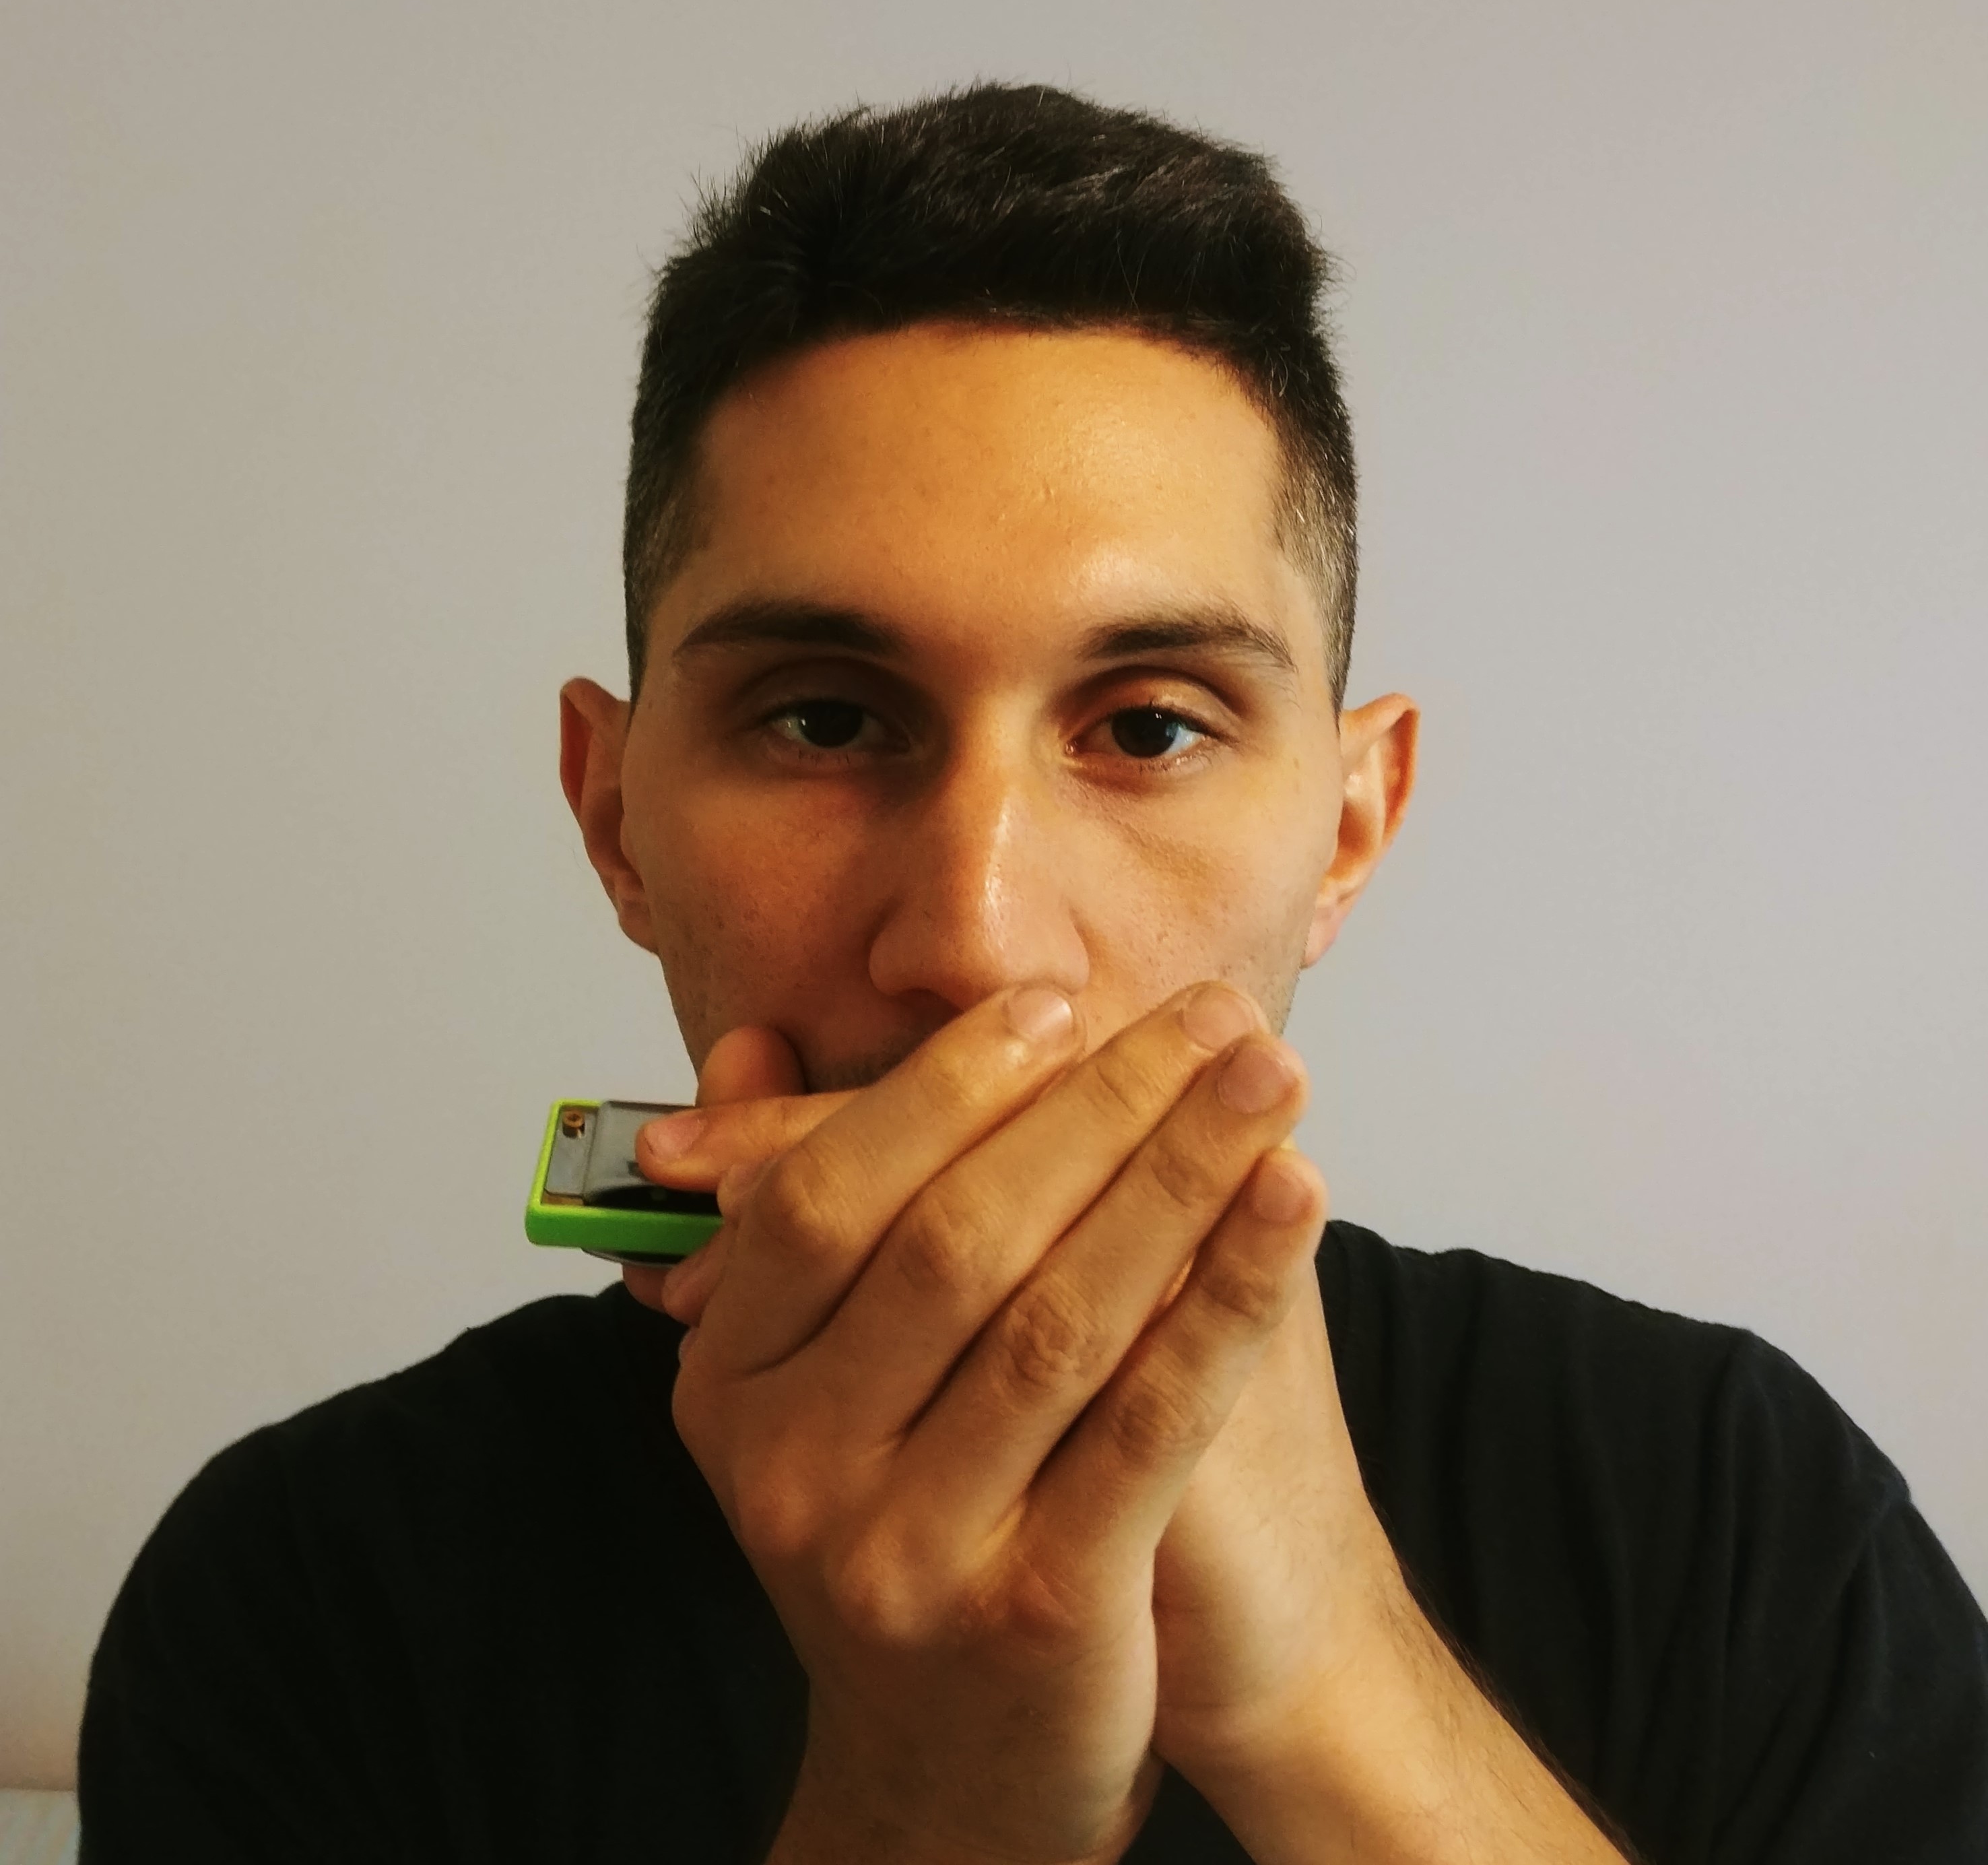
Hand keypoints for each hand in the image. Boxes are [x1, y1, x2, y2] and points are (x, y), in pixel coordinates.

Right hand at [646, 985, 1323, 1864]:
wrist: (949, 1781)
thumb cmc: (903, 1530)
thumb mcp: (812, 1393)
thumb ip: (788, 1220)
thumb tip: (751, 1051)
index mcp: (732, 1390)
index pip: (823, 1198)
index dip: (943, 1089)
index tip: (1055, 1002)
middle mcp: (797, 1472)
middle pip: (955, 1242)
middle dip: (1095, 1106)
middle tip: (1203, 1014)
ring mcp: (910, 1552)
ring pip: (1060, 1319)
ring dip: (1181, 1174)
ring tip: (1269, 1073)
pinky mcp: (1039, 1615)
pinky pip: (1150, 1423)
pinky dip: (1230, 1297)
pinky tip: (1293, 1201)